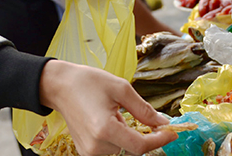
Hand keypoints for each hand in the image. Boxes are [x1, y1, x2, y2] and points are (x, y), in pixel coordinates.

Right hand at [39, 61, 176, 155]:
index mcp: (104, 129)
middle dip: (146, 138)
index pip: (140, 146)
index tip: (172, 133)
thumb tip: (163, 123)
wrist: (59, 86)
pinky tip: (113, 123)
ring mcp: (89, 151)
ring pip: (124, 152)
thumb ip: (143, 109)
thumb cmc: (88, 82)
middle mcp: (96, 146)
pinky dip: (120, 140)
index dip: (159, 140)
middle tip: (152, 121)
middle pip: (133, 150)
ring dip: (131, 139)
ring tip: (119, 116)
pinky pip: (112, 151)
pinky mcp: (85, 152)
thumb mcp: (120, 89)